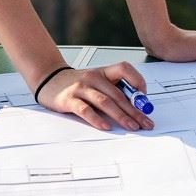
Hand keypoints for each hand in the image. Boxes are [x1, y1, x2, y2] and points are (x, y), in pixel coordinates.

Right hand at [36, 62, 154, 131]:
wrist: (49, 79)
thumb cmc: (78, 83)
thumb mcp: (97, 81)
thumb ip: (113, 90)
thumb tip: (135, 106)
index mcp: (103, 72)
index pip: (124, 68)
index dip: (137, 80)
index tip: (145, 96)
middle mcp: (94, 78)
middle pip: (118, 94)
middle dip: (134, 110)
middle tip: (146, 122)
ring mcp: (81, 88)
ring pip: (105, 102)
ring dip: (121, 116)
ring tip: (132, 126)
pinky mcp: (69, 100)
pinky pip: (85, 110)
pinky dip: (97, 119)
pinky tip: (106, 126)